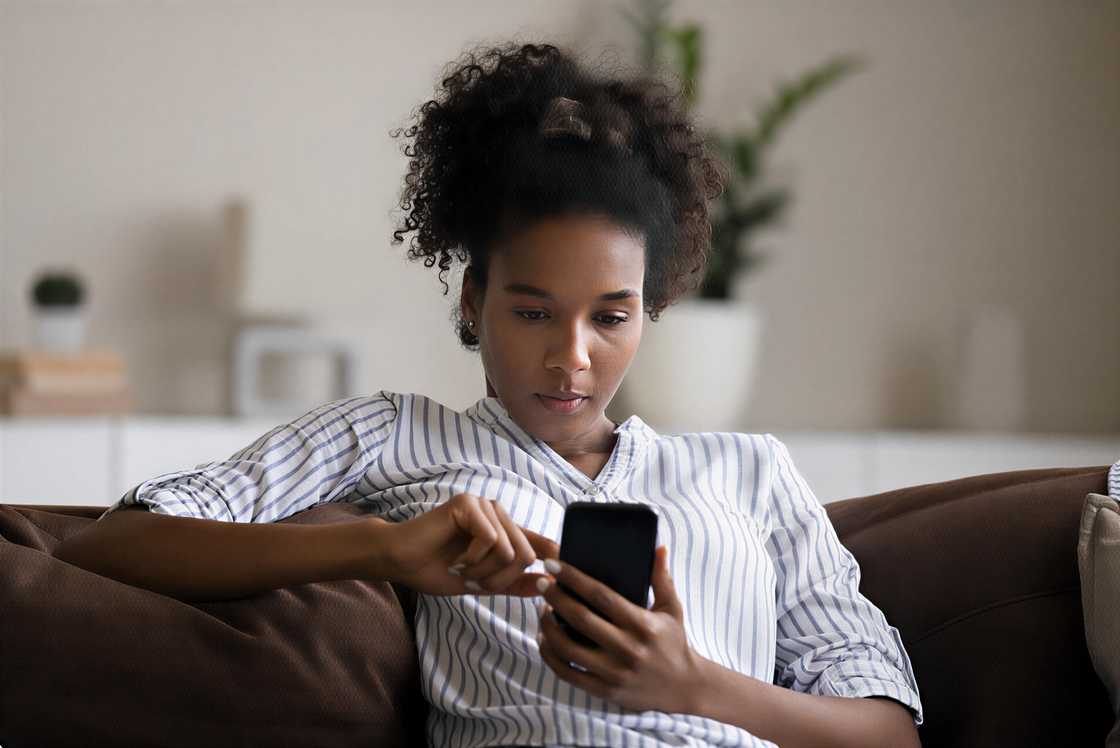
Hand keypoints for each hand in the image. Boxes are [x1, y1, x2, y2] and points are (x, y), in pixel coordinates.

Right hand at [380, 492, 557, 596]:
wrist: (401, 563)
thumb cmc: (437, 569)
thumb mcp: (481, 583)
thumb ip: (513, 583)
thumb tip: (547, 585)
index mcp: (504, 531)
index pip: (540, 542)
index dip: (554, 556)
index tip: (560, 574)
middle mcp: (498, 514)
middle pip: (526, 555)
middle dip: (500, 579)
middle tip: (474, 581)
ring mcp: (484, 506)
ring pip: (509, 550)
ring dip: (483, 571)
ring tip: (462, 568)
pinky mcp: (468, 504)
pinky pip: (490, 539)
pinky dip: (472, 558)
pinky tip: (456, 558)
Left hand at [535, 545, 703, 713]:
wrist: (684, 689)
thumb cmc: (674, 642)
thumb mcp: (672, 609)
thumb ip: (661, 578)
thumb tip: (658, 547)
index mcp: (643, 625)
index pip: (601, 596)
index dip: (574, 578)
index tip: (554, 564)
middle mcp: (628, 649)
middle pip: (581, 619)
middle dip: (556, 598)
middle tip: (542, 582)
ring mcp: (615, 673)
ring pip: (568, 648)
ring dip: (549, 627)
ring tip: (542, 610)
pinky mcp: (605, 691)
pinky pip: (568, 673)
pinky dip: (550, 656)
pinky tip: (545, 639)